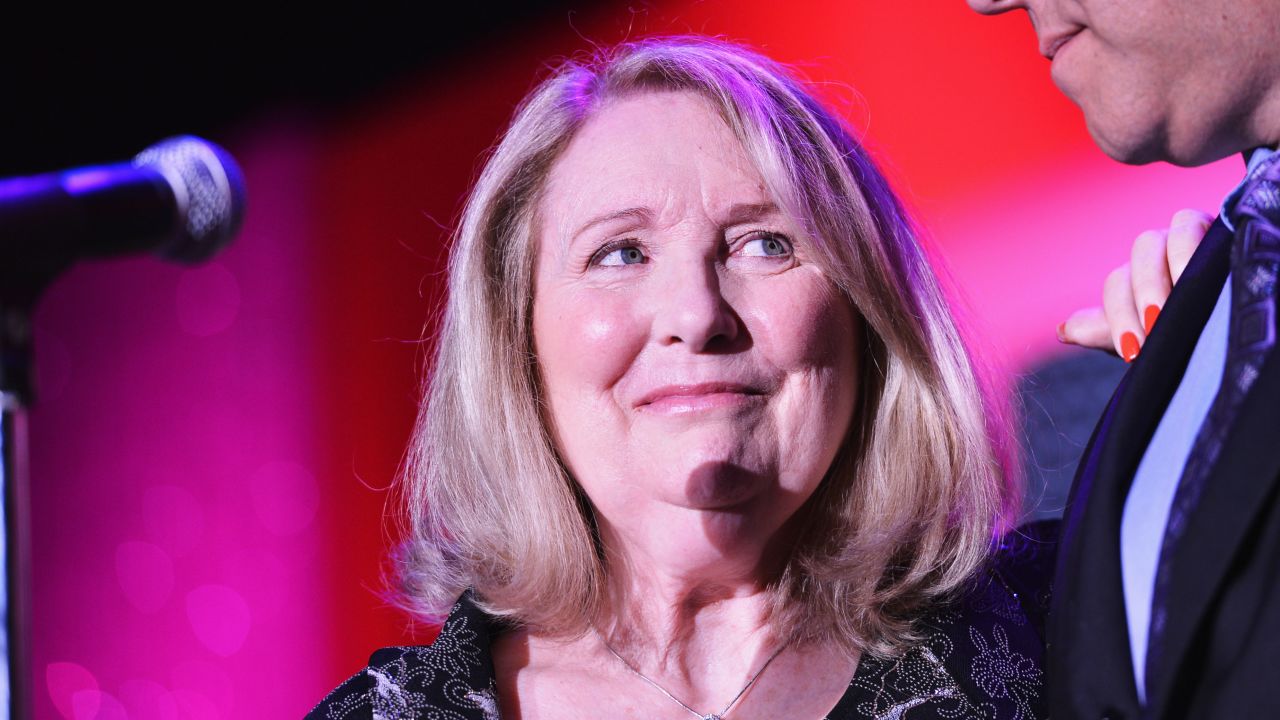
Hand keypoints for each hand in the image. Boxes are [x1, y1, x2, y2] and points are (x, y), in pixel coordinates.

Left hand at [1058, 208, 1212, 360]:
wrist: (1224, 320)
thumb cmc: (1178, 329)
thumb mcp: (1142, 335)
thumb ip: (1104, 331)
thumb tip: (1062, 332)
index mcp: (1134, 274)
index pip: (1118, 284)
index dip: (1121, 316)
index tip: (1132, 351)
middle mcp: (1158, 250)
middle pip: (1142, 255)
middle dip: (1146, 292)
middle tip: (1155, 326)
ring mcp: (1188, 235)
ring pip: (1172, 235)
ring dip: (1177, 267)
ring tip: (1182, 301)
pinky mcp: (1217, 231)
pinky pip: (1203, 226)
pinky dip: (1200, 248)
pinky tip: (1208, 276)